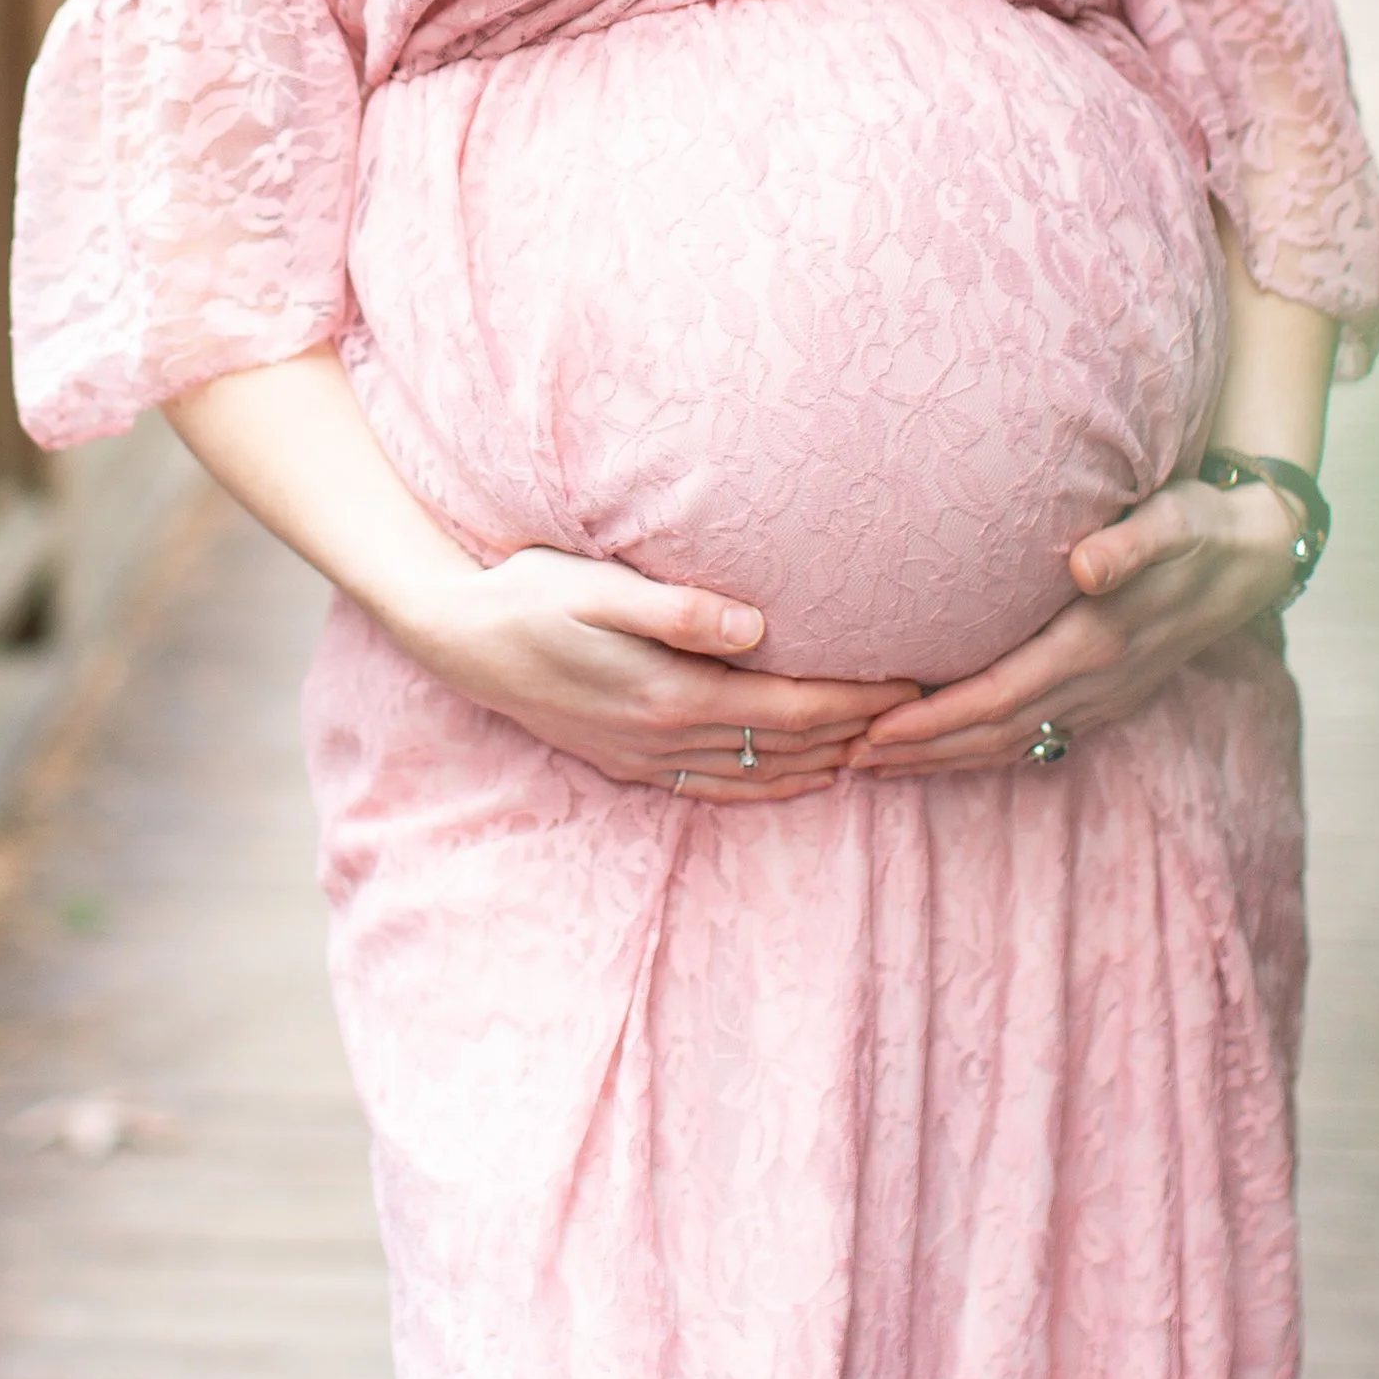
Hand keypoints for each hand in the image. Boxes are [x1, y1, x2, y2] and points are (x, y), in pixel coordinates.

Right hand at [408, 548, 917, 802]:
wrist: (455, 636)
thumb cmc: (528, 594)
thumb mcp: (596, 588)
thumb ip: (676, 608)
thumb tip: (757, 625)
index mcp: (670, 695)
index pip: (790, 710)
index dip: (857, 701)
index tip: (914, 682)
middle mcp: (664, 738)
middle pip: (784, 748)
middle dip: (857, 732)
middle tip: (923, 714)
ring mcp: (644, 757)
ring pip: (756, 775)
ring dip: (820, 763)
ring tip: (879, 744)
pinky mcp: (626, 761)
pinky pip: (714, 790)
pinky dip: (767, 788)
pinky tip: (796, 780)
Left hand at [847, 479, 1300, 779]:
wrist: (1256, 556)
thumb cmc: (1200, 526)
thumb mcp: (1172, 521)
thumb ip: (1129, 545)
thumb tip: (1085, 565)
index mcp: (1096, 645)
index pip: (998, 698)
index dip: (934, 722)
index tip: (875, 731)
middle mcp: (1097, 684)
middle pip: (994, 734)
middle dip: (921, 752)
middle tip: (848, 758)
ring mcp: (1104, 697)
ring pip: (1013, 742)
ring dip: (946, 758)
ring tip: (881, 762)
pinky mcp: (1108, 693)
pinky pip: (1035, 734)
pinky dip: (985, 745)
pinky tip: (951, 746)